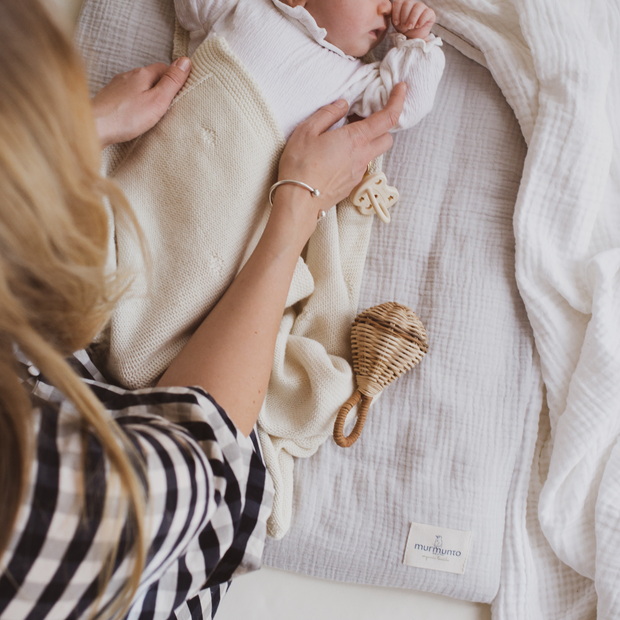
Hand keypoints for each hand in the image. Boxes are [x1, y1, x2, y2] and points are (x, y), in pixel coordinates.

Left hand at [91, 58, 190, 148]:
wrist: (95, 127)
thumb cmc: (127, 116)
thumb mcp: (158, 99)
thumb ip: (172, 81)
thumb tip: (186, 61)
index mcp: (142, 73)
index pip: (164, 67)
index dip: (174, 78)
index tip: (181, 91)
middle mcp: (127, 75)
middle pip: (149, 77)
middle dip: (160, 87)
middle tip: (169, 105)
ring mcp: (116, 86)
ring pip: (137, 87)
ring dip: (146, 96)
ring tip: (152, 112)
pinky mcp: (108, 98)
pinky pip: (126, 97)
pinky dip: (133, 103)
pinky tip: (135, 115)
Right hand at [274, 82, 406, 239]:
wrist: (299, 201)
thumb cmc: (300, 165)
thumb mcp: (307, 130)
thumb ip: (328, 114)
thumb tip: (342, 105)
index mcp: (355, 139)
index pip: (388, 118)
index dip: (398, 101)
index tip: (401, 89)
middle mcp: (362, 156)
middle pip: (387, 138)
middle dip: (383, 126)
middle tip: (364, 118)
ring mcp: (359, 173)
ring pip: (374, 153)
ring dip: (368, 142)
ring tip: (346, 137)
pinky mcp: (352, 185)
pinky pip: (361, 166)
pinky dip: (356, 156)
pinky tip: (337, 155)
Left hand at [391, 1, 435, 39]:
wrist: (413, 38)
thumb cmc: (404, 29)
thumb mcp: (396, 23)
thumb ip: (394, 16)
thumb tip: (389, 11)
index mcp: (403, 4)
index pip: (398, 2)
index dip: (396, 12)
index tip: (396, 23)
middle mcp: (413, 3)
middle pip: (408, 3)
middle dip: (404, 16)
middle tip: (404, 26)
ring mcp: (422, 7)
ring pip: (418, 6)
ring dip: (412, 18)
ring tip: (410, 27)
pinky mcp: (430, 13)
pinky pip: (427, 12)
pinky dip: (421, 19)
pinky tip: (418, 26)